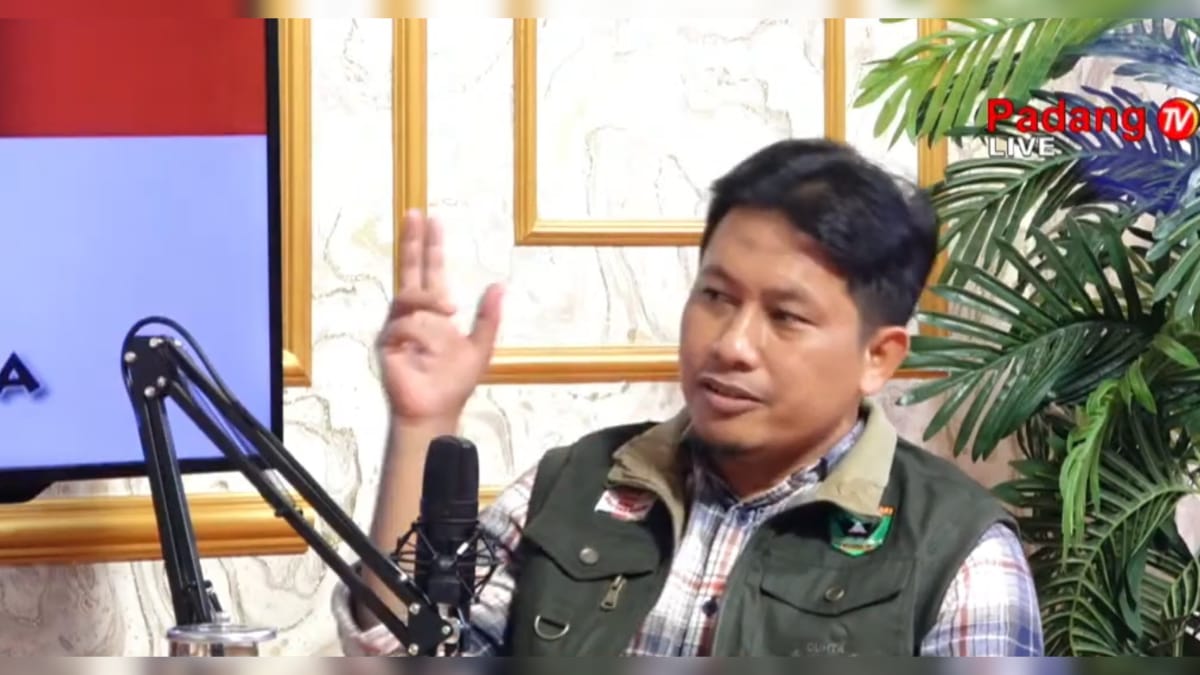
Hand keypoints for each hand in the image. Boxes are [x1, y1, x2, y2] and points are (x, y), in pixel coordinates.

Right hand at [377, 210, 502, 420]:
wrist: (435, 408)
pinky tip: (424, 348)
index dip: (430, 247)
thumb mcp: (480, 347)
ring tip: (448, 312)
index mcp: (435, 311)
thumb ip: (488, 318)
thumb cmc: (454, 382)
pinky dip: (419, 335)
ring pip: (412, 299)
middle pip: (410, 269)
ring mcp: (397, 325)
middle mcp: (414, 313)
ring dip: (431, 303)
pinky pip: (404, 326)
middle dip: (413, 241)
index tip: (430, 220)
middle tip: (415, 214)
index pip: (430, 271)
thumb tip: (498, 286)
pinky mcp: (387, 341)